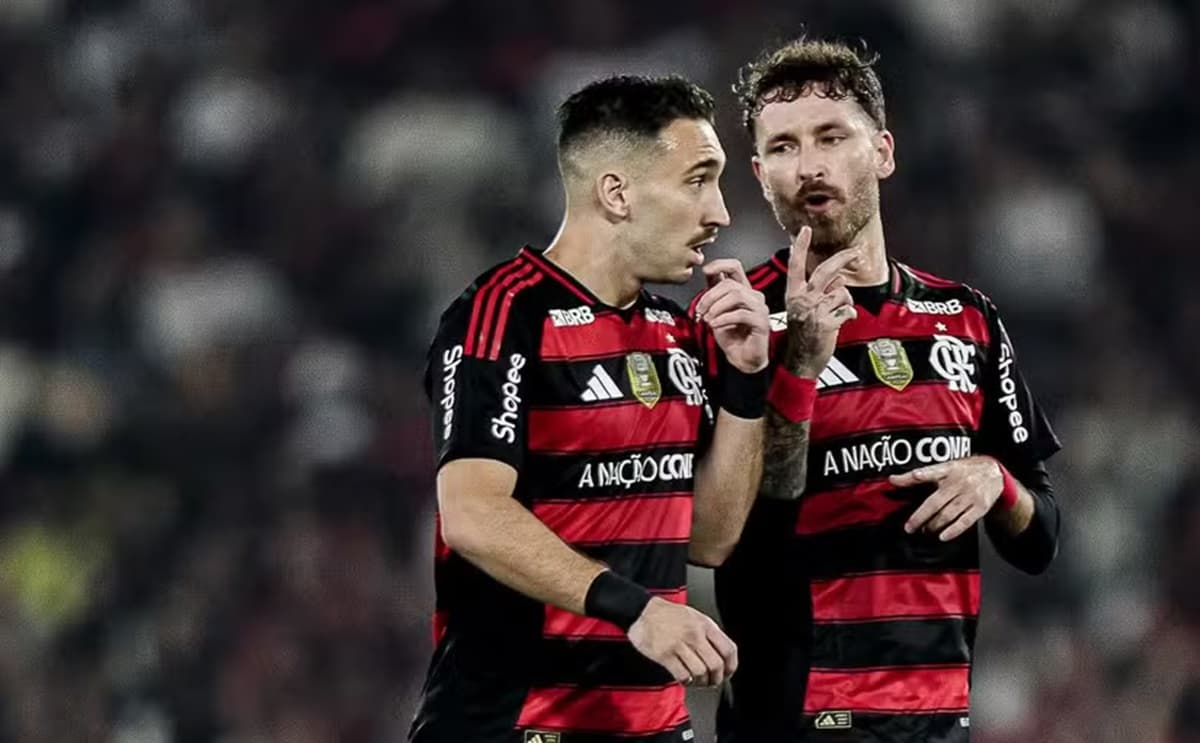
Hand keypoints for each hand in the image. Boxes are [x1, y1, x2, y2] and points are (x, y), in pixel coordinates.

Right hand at [627, 597, 737, 686]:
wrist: (642, 611)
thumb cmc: (668, 615)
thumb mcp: (695, 617)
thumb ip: (709, 634)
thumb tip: (722, 656)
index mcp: (704, 625)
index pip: (728, 649)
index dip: (732, 666)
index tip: (728, 673)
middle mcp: (694, 634)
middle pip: (716, 665)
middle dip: (716, 679)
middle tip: (712, 682)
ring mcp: (679, 644)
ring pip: (701, 672)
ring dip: (702, 682)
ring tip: (698, 682)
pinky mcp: (664, 654)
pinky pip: (682, 675)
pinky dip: (687, 682)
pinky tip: (685, 679)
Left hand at [693, 258, 769, 373]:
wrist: (742, 359)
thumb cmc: (731, 336)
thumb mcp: (716, 311)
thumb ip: (714, 293)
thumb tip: (707, 273)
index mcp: (743, 290)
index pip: (735, 267)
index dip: (720, 264)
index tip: (705, 270)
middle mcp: (753, 296)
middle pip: (730, 284)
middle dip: (710, 296)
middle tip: (701, 310)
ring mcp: (759, 308)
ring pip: (736, 295)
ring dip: (717, 307)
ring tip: (708, 318)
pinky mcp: (761, 322)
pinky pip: (741, 314)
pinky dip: (723, 319)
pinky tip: (714, 325)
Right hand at [783, 226, 859, 376]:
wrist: (799, 361)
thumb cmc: (802, 335)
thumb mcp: (800, 310)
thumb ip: (816, 292)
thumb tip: (838, 279)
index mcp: (794, 295)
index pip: (796, 266)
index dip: (801, 247)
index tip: (805, 231)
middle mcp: (804, 300)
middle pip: (826, 271)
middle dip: (843, 258)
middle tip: (855, 253)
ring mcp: (816, 311)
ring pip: (842, 293)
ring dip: (845, 302)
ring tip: (837, 313)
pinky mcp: (828, 323)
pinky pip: (848, 311)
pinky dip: (849, 316)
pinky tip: (840, 323)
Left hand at [889, 456, 1003, 541]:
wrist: (994, 472)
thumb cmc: (963, 470)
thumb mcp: (943, 467)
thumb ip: (917, 476)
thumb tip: (892, 480)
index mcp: (948, 470)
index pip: (932, 472)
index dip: (921, 474)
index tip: (910, 477)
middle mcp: (958, 483)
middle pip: (935, 501)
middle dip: (920, 516)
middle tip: (909, 527)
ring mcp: (970, 496)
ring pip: (948, 514)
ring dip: (933, 525)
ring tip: (924, 530)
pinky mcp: (980, 507)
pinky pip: (965, 522)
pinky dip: (953, 530)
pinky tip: (943, 536)